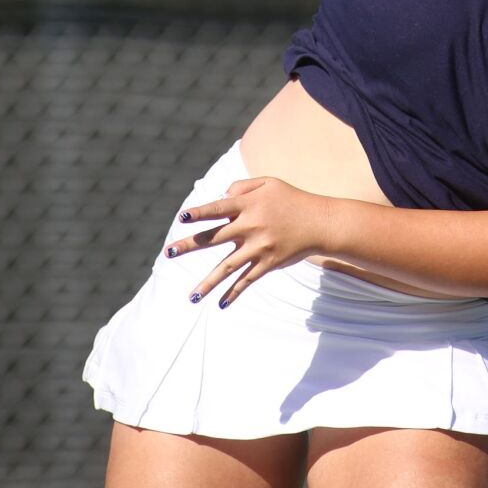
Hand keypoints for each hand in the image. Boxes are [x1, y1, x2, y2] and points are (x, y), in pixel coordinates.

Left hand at [165, 174, 332, 307]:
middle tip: (168, 252)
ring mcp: (258, 247)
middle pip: (213, 237)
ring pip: (227, 267)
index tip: (182, 218)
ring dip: (207, 283)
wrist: (319, 222)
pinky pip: (246, 281)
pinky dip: (233, 293)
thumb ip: (242, 187)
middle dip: (189, 245)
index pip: (218, 209)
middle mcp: (250, 226)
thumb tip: (221, 196)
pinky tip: (220, 304)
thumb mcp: (269, 183)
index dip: (200, 212)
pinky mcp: (267, 264)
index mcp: (248, 205)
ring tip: (191, 298)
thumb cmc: (291, 199)